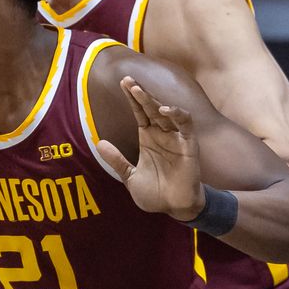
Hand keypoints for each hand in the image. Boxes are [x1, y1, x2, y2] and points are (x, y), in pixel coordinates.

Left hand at [96, 76, 204, 219]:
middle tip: (128, 80)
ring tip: (139, 91)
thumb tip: (99, 142)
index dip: (132, 98)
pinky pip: (186, 125)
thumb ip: (116, 160)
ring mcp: (176, 139)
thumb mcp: (129, 176)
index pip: (139, 113)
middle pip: (151, 108)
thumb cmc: (155, 193)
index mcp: (148, 139)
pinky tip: (164, 110)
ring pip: (166, 113)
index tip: (123, 83)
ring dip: (154, 101)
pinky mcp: (189, 146)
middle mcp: (162, 135)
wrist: (174, 208)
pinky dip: (177, 115)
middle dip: (140, 94)